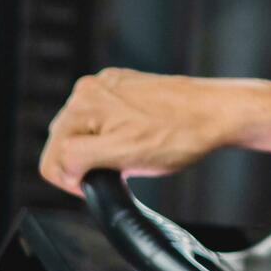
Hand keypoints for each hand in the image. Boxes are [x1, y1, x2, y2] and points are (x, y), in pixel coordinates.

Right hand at [38, 69, 270, 193]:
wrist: (219, 112)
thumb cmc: (179, 135)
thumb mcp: (122, 156)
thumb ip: (79, 158)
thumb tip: (62, 166)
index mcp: (83, 103)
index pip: (52, 159)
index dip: (73, 181)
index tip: (100, 184)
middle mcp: (89, 90)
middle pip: (63, 144)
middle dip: (86, 163)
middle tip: (121, 169)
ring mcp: (107, 86)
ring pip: (83, 134)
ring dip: (100, 150)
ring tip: (132, 153)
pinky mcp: (124, 88)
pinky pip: (103, 120)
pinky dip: (114, 135)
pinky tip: (138, 138)